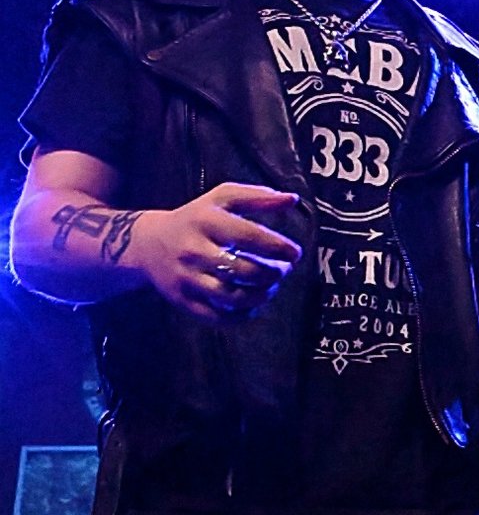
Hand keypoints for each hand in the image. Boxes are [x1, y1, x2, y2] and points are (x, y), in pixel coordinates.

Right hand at [130, 184, 302, 322]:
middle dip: (273, 274)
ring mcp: (187, 278)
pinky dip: (243, 315)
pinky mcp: (183, 301)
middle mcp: (193, 250)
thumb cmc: (196, 219)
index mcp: (205, 220)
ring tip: (270, 286)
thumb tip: (293, 200)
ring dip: (261, 295)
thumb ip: (258, 197)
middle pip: (244, 270)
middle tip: (282, 270)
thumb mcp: (222, 198)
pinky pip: (219, 317)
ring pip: (233, 296)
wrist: (148, 244)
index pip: (248, 236)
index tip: (294, 253)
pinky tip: (253, 303)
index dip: (277, 247)